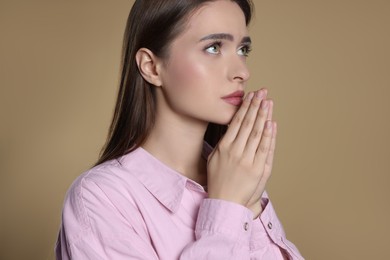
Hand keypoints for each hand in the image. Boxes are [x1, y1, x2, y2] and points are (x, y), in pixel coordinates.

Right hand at [207, 89, 276, 216]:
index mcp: (224, 147)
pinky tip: (272, 123)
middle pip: (248, 124)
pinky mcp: (257, 169)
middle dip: (256, 106)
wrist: (225, 202)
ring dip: (264, 116)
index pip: (236, 122)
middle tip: (262, 92)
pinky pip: (264, 148)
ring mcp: (247, 160)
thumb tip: (232, 127)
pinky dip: (269, 135)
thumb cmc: (219, 180)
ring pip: (257, 133)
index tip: (251, 96)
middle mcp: (235, 151)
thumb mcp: (214, 159)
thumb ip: (223, 143)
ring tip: (268, 102)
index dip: (245, 108)